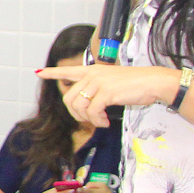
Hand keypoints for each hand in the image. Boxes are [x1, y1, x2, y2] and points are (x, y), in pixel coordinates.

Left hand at [38, 64, 179, 128]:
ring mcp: (99, 82)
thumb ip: (98, 87)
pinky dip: (97, 121)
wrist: (153, 82)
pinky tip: (105, 122)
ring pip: (79, 106)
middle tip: (89, 120)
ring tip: (100, 121)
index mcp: (93, 70)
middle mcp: (93, 74)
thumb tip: (87, 103)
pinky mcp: (106, 92)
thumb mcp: (113, 82)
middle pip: (69, 98)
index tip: (40, 73)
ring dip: (88, 119)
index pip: (68, 70)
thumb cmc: (136, 84)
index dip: (53, 73)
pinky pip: (92, 112)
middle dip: (76, 113)